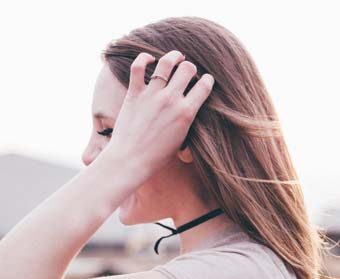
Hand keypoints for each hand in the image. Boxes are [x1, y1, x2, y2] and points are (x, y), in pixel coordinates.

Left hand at [102, 50, 214, 184]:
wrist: (131, 160)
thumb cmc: (157, 156)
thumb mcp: (181, 140)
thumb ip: (187, 121)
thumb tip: (191, 112)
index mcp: (186, 112)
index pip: (205, 86)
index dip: (208, 80)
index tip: (206, 80)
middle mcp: (171, 100)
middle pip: (188, 69)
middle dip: (191, 68)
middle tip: (188, 72)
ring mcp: (152, 95)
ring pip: (167, 63)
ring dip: (174, 56)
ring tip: (176, 57)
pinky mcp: (134, 94)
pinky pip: (138, 67)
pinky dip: (144, 58)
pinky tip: (149, 59)